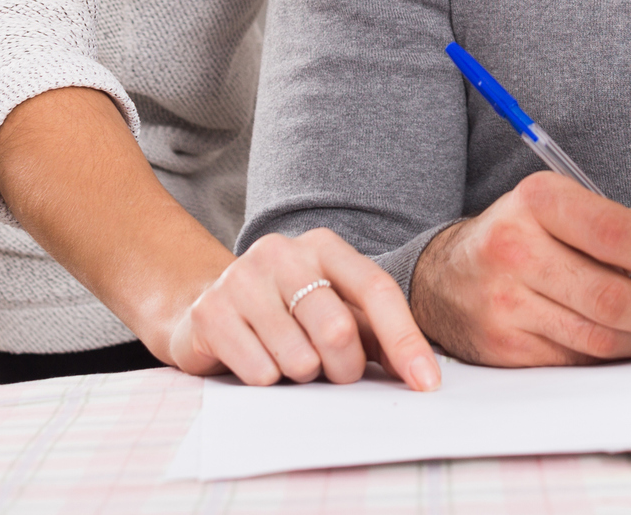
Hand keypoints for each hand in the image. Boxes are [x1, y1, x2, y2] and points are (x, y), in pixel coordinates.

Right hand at [166, 227, 441, 390]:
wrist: (203, 310)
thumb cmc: (284, 315)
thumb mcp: (332, 311)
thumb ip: (374, 333)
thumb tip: (421, 373)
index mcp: (324, 247)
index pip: (377, 289)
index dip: (405, 340)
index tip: (427, 383)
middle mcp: (284, 253)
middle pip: (339, 329)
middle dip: (345, 368)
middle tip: (333, 375)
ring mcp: (243, 278)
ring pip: (299, 357)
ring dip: (302, 376)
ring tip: (287, 360)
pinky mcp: (212, 311)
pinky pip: (260, 372)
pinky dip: (267, 380)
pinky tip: (255, 361)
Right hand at [409, 172, 630, 365]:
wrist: (444, 275)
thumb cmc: (522, 234)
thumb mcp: (566, 207)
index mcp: (537, 200)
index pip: (614, 233)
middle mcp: (514, 248)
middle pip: (610, 295)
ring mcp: (504, 302)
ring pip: (598, 336)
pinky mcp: (504, 346)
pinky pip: (577, 359)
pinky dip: (613, 355)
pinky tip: (629, 344)